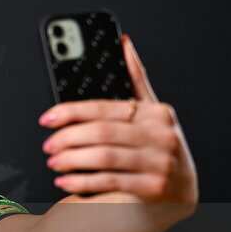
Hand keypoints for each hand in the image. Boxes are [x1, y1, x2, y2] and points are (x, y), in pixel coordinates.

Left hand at [38, 35, 198, 207]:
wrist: (182, 189)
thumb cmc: (159, 145)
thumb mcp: (153, 111)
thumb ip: (136, 79)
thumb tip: (122, 42)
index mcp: (157, 113)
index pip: (105, 108)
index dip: (71, 112)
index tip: (48, 118)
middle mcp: (161, 136)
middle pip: (102, 133)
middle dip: (68, 139)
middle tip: (48, 145)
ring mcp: (160, 163)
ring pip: (104, 158)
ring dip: (72, 160)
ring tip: (54, 162)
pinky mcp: (154, 187)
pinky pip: (110, 182)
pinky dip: (83, 182)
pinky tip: (66, 181)